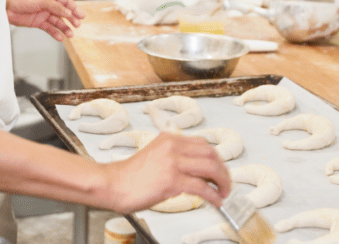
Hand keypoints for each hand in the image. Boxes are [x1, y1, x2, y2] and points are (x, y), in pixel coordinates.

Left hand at [6, 0, 85, 40]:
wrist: (7, 7)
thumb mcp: (42, 0)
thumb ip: (56, 7)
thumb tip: (69, 13)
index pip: (66, 2)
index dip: (75, 8)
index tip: (82, 16)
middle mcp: (48, 4)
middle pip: (64, 12)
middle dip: (71, 19)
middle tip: (77, 26)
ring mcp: (43, 14)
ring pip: (57, 22)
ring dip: (64, 28)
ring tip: (70, 35)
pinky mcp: (38, 22)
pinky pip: (49, 28)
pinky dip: (55, 33)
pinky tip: (60, 38)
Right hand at [102, 132, 231, 213]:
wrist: (113, 184)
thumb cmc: (131, 175)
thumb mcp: (156, 156)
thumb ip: (176, 159)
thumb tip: (199, 173)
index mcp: (169, 139)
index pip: (203, 144)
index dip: (216, 159)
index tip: (220, 170)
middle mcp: (173, 147)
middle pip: (211, 154)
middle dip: (223, 170)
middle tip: (225, 183)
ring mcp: (172, 163)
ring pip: (210, 168)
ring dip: (222, 182)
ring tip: (224, 192)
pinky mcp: (171, 180)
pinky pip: (201, 187)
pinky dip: (213, 195)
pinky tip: (215, 201)